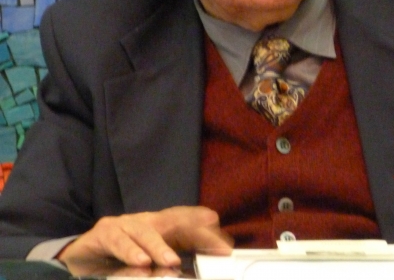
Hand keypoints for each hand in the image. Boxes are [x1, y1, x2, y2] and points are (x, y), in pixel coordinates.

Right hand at [58, 206, 232, 266]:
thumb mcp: (146, 262)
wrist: (77, 261)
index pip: (185, 225)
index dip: (204, 232)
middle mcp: (143, 221)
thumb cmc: (115, 260)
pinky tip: (141, 262)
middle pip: (172, 221)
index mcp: (157, 228)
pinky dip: (130, 250)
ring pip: (145, 231)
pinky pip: (118, 240)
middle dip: (194, 231)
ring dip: (160, 247)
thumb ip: (167, 261)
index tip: (224, 244)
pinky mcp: (103, 233)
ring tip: (172, 261)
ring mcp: (123, 224)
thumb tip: (189, 264)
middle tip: (213, 246)